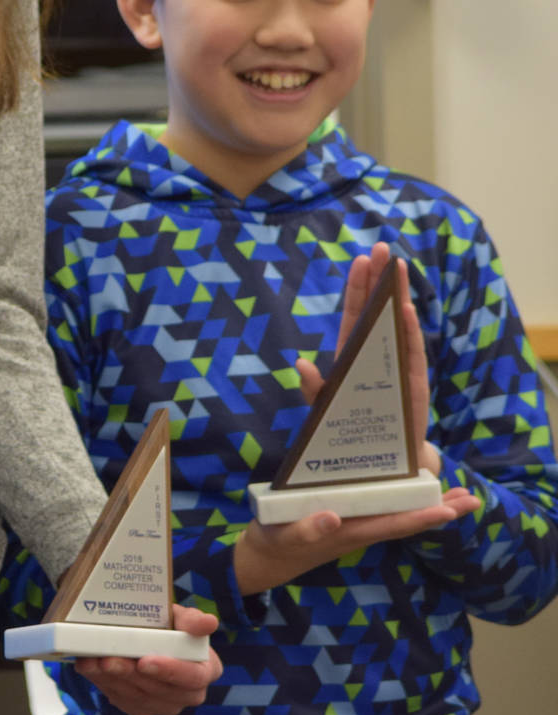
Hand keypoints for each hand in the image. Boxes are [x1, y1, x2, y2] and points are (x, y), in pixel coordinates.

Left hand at [72, 605, 222, 714]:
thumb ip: (193, 620)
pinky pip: (121, 700)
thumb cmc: (170, 626)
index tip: (145, 661)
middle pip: (161, 691)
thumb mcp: (181, 617)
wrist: (148, 635)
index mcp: (205, 669)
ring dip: (113, 679)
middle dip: (131, 675)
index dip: (170, 671)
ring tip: (94, 662)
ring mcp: (165, 704)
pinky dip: (102, 683)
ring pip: (138, 697)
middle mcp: (189, 693)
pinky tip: (89, 667)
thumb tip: (208, 622)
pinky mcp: (141, 707)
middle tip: (108, 660)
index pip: (193, 677)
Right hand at [233, 488, 479, 593]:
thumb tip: (333, 516)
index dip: (421, 516)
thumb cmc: (273, 544)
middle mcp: (359, 530)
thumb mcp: (282, 535)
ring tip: (456, 494)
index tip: (449, 508)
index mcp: (348, 532)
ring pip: (399, 516)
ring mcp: (355, 526)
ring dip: (428, 506)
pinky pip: (384, 511)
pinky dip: (404, 502)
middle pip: (407, 521)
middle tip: (472, 499)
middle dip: (439, 511)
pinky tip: (413, 494)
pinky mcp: (347, 521)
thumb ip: (306, 529)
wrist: (264, 560)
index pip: (393, 524)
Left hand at [294, 242, 441, 475]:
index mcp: (354, 357)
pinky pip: (412, 355)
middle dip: (380, 280)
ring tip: (398, 267)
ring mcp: (398, 369)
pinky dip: (411, 333)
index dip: (357, 288)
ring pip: (399, 325)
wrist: (382, 468)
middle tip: (383, 247)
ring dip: (398, 297)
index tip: (360, 259)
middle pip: (378, 311)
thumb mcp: (324, 409)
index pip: (355, 314)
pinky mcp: (413, 387)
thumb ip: (312, 388)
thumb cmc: (352, 434)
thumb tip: (301, 363)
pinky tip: (408, 309)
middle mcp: (378, 357)